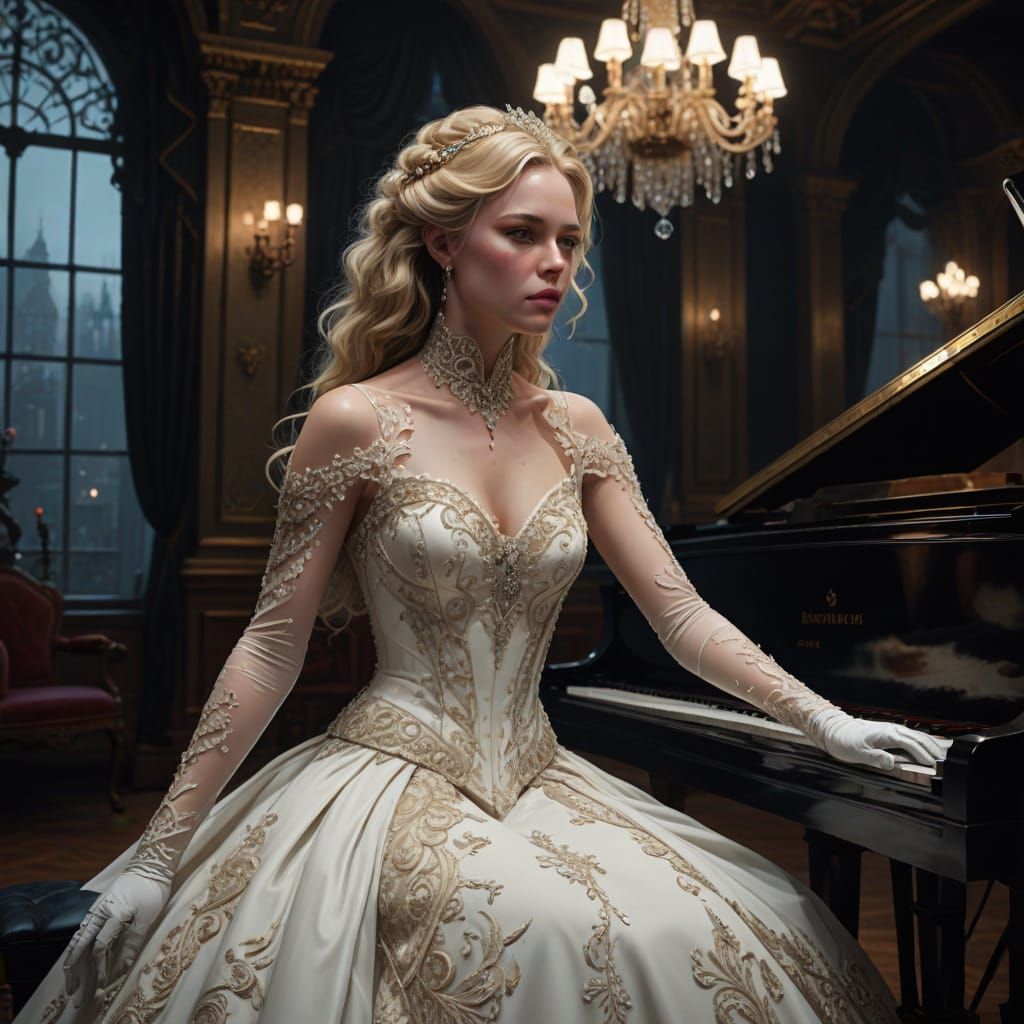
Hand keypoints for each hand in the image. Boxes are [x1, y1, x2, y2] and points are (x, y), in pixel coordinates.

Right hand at [63, 870, 170, 1007]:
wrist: (148, 864)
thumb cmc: (152, 890)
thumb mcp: (148, 916)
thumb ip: (132, 942)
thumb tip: (121, 969)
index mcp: (113, 914)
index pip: (100, 948)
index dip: (100, 971)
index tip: (101, 989)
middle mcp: (99, 913)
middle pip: (80, 948)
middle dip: (76, 974)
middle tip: (74, 995)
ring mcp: (94, 910)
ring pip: (76, 941)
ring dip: (72, 965)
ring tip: (70, 984)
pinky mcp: (95, 909)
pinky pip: (80, 932)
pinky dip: (75, 950)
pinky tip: (75, 962)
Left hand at [814, 709, 947, 769]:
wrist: (834, 730)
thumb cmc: (845, 742)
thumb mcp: (858, 754)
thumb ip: (876, 758)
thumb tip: (892, 763)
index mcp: (886, 734)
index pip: (911, 744)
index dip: (923, 754)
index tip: (933, 764)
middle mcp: (891, 729)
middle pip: (917, 738)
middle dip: (932, 749)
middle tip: (944, 762)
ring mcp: (890, 729)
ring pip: (915, 735)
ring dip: (929, 744)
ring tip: (940, 754)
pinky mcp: (889, 731)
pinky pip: (909, 735)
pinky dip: (920, 740)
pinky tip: (926, 745)